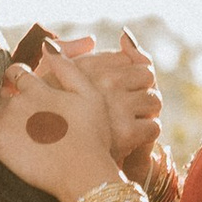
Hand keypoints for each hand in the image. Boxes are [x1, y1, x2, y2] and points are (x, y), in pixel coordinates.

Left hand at [0, 41, 123, 201]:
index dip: (17, 78)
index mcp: (38, 88)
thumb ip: (67, 68)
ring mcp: (6, 122)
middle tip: (18, 116)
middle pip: (2, 94)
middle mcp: (18, 101)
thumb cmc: (91, 136)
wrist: (82, 172)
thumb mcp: (90, 95)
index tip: (20, 87)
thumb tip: (47, 45)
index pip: (16, 73)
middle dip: (7, 100)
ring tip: (6, 128)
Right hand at [14, 31, 162, 176]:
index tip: (120, 90)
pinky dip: (147, 134)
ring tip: (131, 122)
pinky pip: (154, 126)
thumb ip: (68, 53)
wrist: (50, 163)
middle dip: (142, 89)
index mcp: (87, 65)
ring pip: (154, 99)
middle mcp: (103, 81)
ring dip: (147, 112)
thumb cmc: (46, 121)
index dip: (129, 75)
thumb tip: (91, 39)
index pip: (128, 58)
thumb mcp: (48, 80)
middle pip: (147, 74)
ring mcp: (116, 105)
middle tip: (131, 107)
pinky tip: (132, 140)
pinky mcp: (126, 132)